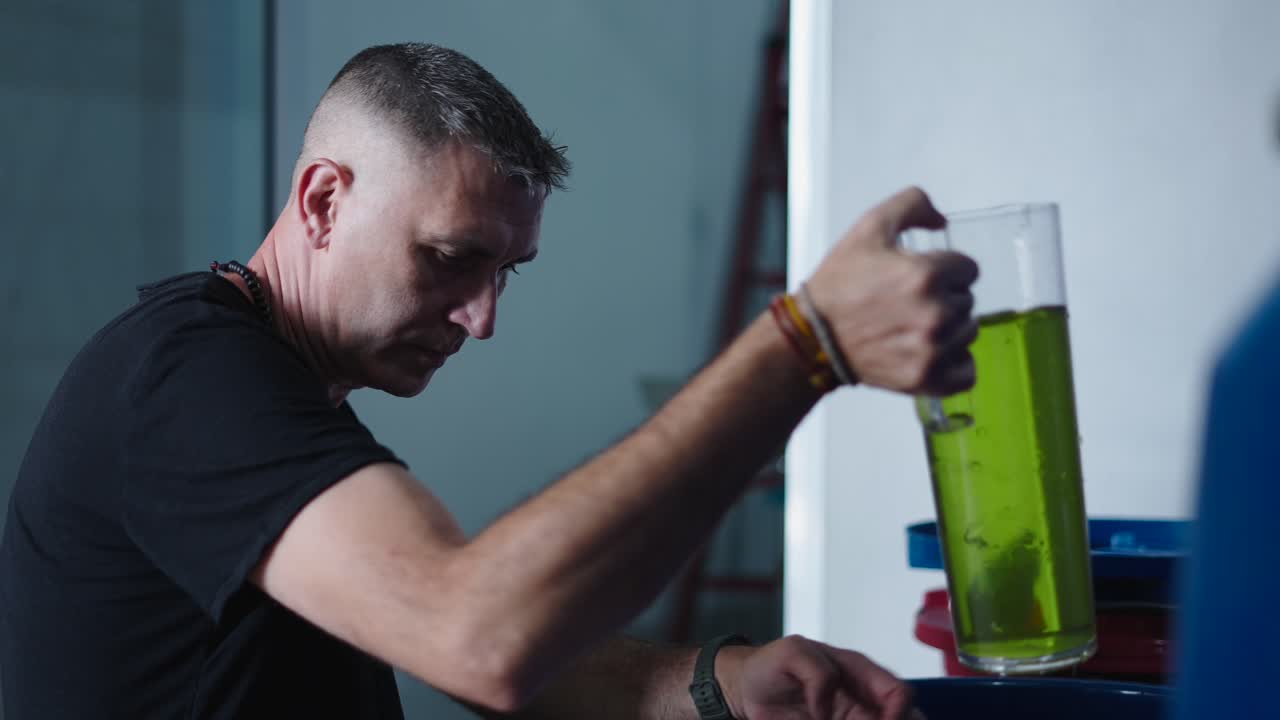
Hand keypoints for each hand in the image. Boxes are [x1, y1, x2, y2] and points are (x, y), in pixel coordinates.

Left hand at [718, 635, 923, 719]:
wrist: (746, 689)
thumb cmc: (771, 663)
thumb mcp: (791, 653)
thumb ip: (817, 674)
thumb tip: (828, 709)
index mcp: (858, 672)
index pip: (898, 693)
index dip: (898, 713)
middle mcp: (860, 700)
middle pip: (898, 718)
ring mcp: (849, 718)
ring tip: (825, 719)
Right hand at [805, 186, 978, 395]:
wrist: (812, 336)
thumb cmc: (839, 286)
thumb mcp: (868, 228)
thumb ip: (912, 204)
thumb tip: (942, 219)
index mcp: (926, 275)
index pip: (969, 269)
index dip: (945, 270)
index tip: (921, 278)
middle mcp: (934, 314)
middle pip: (968, 301)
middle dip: (944, 298)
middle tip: (909, 304)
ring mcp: (931, 350)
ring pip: (968, 333)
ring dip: (949, 330)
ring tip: (913, 327)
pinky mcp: (925, 378)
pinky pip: (967, 372)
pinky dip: (955, 365)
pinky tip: (932, 353)